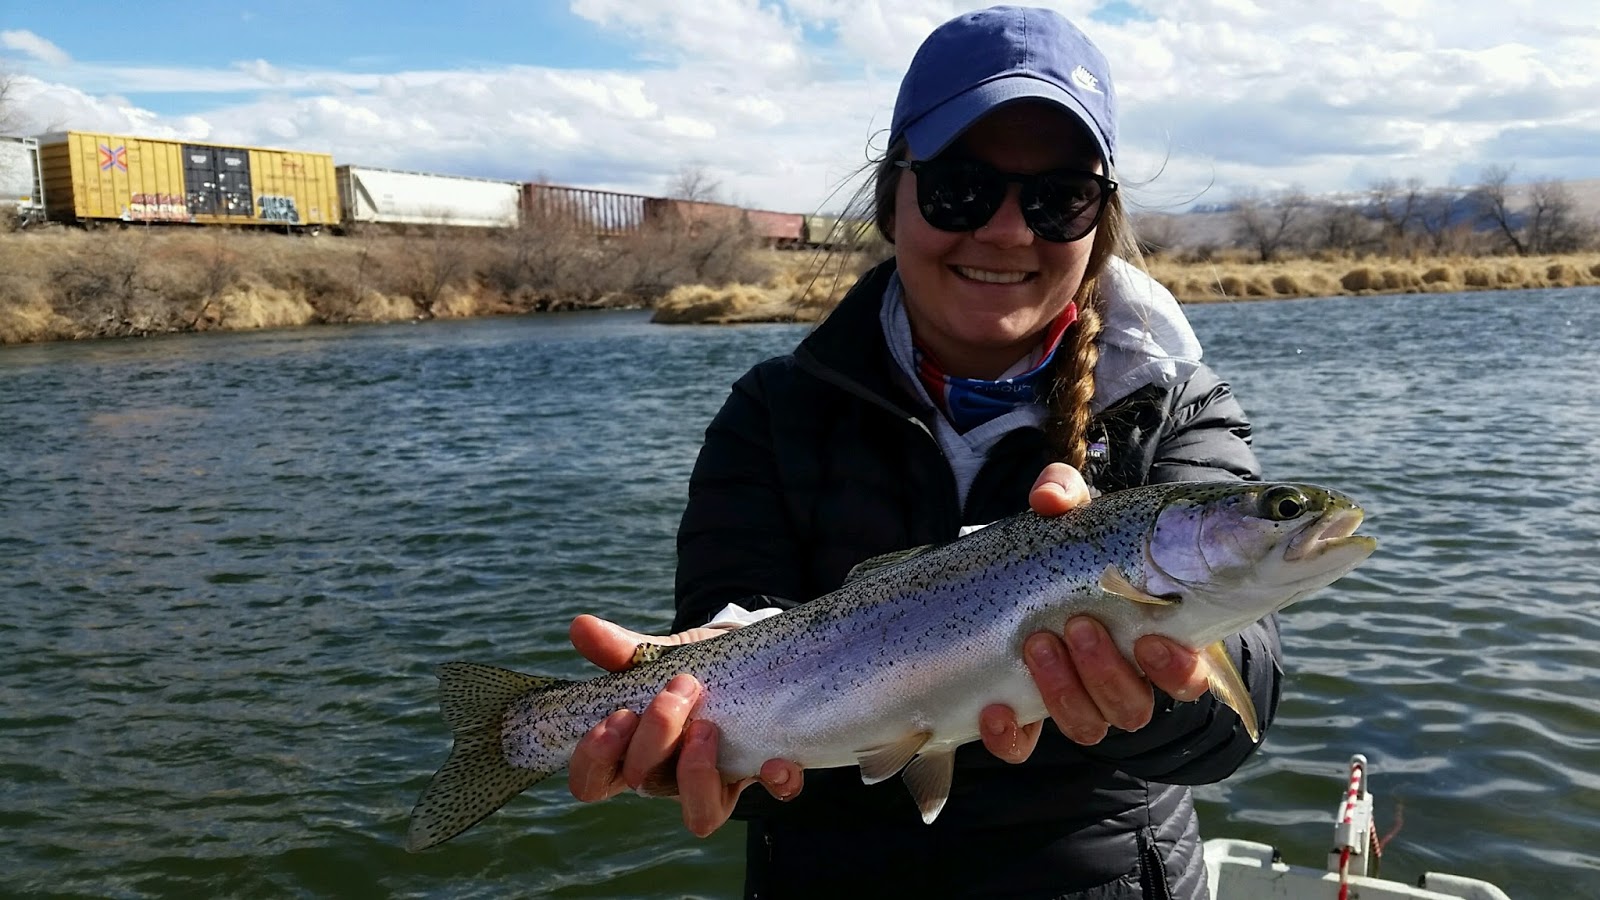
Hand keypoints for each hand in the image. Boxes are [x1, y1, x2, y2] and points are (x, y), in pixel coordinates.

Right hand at [566, 615, 803, 836]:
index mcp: (631, 752)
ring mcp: (716, 782)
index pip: (593, 781)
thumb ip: (622, 650)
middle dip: (655, 738)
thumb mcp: (657, 655)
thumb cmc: (688, 665)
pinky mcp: (761, 773)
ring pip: (701, 816)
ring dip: (696, 773)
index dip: (595, 761)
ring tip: (706, 728)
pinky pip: (773, 794)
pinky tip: (776, 759)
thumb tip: (581, 626)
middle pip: (644, 785)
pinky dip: (776, 781)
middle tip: (676, 689)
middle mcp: (668, 777)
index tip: (615, 716)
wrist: (743, 657)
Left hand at [979, 465, 1213, 761]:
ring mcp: (1077, 705)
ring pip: (1087, 726)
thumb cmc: (1074, 552)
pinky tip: (994, 710)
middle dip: (1104, 670)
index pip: (1189, 676)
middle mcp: (1124, 683)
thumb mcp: (1076, 520)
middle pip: (1132, 706)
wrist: (1025, 584)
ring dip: (1064, 691)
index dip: (1177, 669)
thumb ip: (1067, 496)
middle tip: (1077, 625)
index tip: (1151, 642)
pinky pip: (1022, 747)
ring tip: (1037, 643)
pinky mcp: (1028, 719)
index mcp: (1155, 641)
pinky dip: (1010, 737)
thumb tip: (1050, 499)